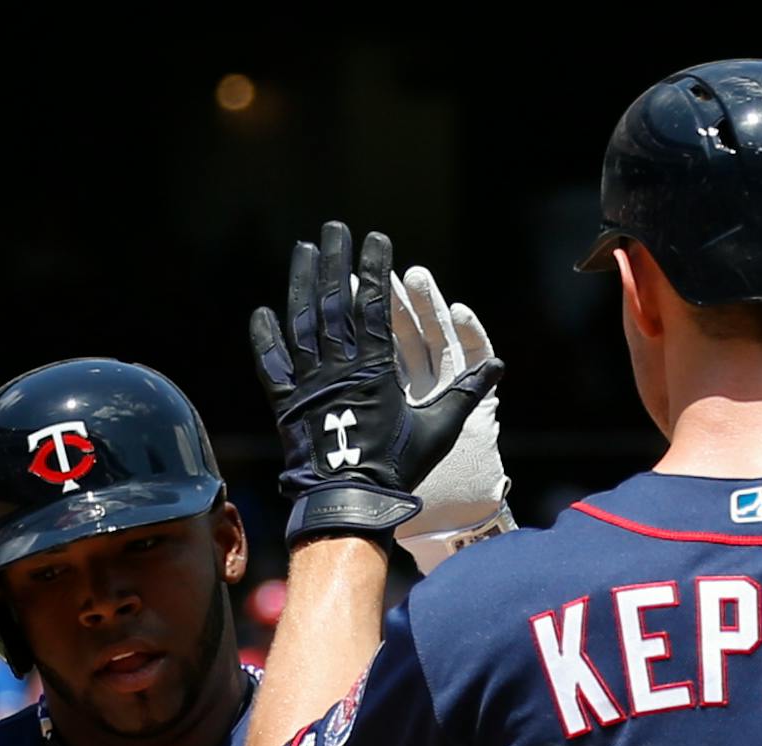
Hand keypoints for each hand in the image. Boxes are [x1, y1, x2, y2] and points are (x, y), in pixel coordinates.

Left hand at [250, 221, 501, 546]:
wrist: (349, 501)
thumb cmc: (397, 467)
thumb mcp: (438, 429)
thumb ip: (466, 393)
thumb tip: (498, 365)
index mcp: (374, 369)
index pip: (372, 306)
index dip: (374, 268)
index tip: (376, 238)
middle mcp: (338, 368)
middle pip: (333, 302)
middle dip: (334, 260)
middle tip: (334, 227)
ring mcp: (309, 383)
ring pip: (301, 323)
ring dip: (301, 283)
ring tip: (303, 249)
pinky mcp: (287, 404)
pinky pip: (272, 365)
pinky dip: (265, 338)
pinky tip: (263, 311)